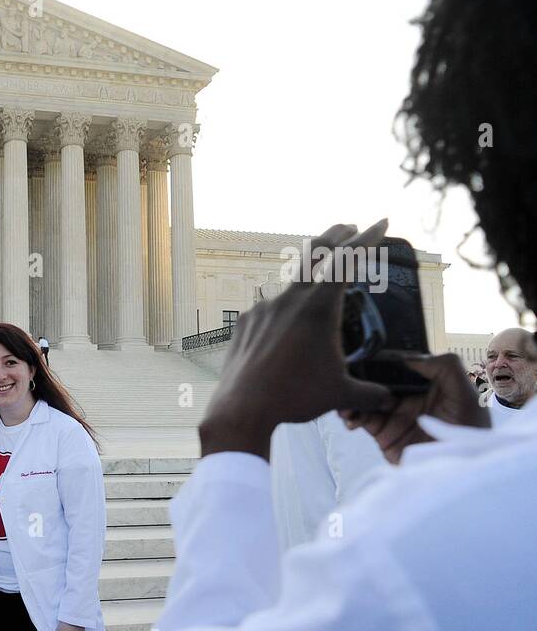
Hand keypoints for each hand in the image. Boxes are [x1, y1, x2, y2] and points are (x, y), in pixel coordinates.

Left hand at [198, 221, 394, 459]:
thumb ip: (369, 394)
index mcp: (318, 308)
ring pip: (291, 287)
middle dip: (336, 236)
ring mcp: (263, 309)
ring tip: (318, 300)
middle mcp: (290, 300)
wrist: (242, 408)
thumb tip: (388, 400)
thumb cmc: (294, 398)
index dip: (367, 239)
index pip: (347, 261)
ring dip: (308, 284)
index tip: (381, 223)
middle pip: (314, 254)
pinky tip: (286, 335)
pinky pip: (270, 312)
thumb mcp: (340, 395)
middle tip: (349, 226)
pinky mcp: (246, 322)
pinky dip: (284, 316)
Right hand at [338, 353, 489, 463]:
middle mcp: (409, 396)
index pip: (401, 365)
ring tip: (346, 402)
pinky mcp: (382, 432)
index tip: (367, 357)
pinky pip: (360, 419)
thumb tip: (410, 357)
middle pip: (379, 379)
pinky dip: (350, 415)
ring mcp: (394, 414)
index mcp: (429, 383)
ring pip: (366, 397)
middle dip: (362, 378)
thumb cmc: (468, 433)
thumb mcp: (466, 395)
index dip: (384, 361)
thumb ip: (446, 368)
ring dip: (353, 396)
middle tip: (348, 379)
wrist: (454, 473)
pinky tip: (349, 417)